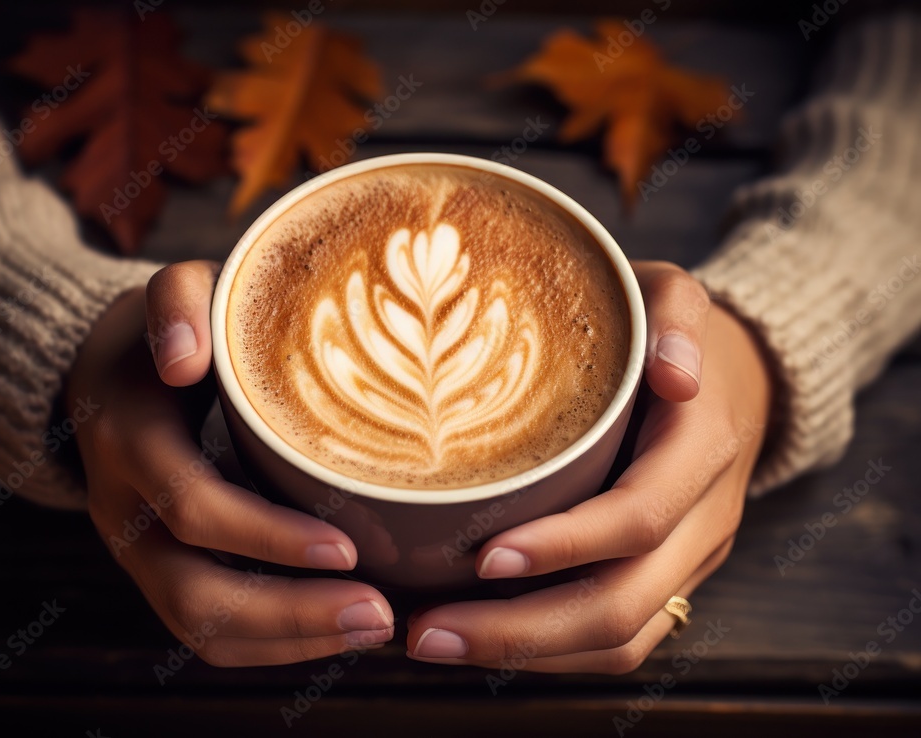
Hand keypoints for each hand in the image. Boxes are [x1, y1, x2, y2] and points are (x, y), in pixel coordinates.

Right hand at [66, 262, 393, 665]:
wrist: (110, 368)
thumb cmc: (172, 327)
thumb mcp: (174, 292)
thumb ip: (176, 301)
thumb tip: (182, 359)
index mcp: (130, 442)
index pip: (194, 508)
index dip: (268, 536)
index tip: (349, 549)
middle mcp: (124, 510)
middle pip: (196, 593)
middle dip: (292, 615)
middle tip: (381, 614)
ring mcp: (138, 550)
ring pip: (201, 628)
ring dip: (290, 641)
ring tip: (374, 629)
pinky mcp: (161, 569)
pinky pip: (205, 630)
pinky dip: (271, 644)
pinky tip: (335, 631)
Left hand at [405, 261, 770, 672]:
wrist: (731, 376)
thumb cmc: (667, 330)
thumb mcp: (673, 295)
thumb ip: (677, 315)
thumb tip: (675, 376)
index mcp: (701, 449)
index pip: (638, 518)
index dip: (564, 545)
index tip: (482, 556)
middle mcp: (702, 519)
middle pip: (622, 605)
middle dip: (522, 630)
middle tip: (426, 632)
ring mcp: (688, 559)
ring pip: (621, 640)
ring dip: (526, 655)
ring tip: (434, 643)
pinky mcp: (666, 579)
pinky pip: (619, 640)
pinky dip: (549, 653)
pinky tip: (479, 640)